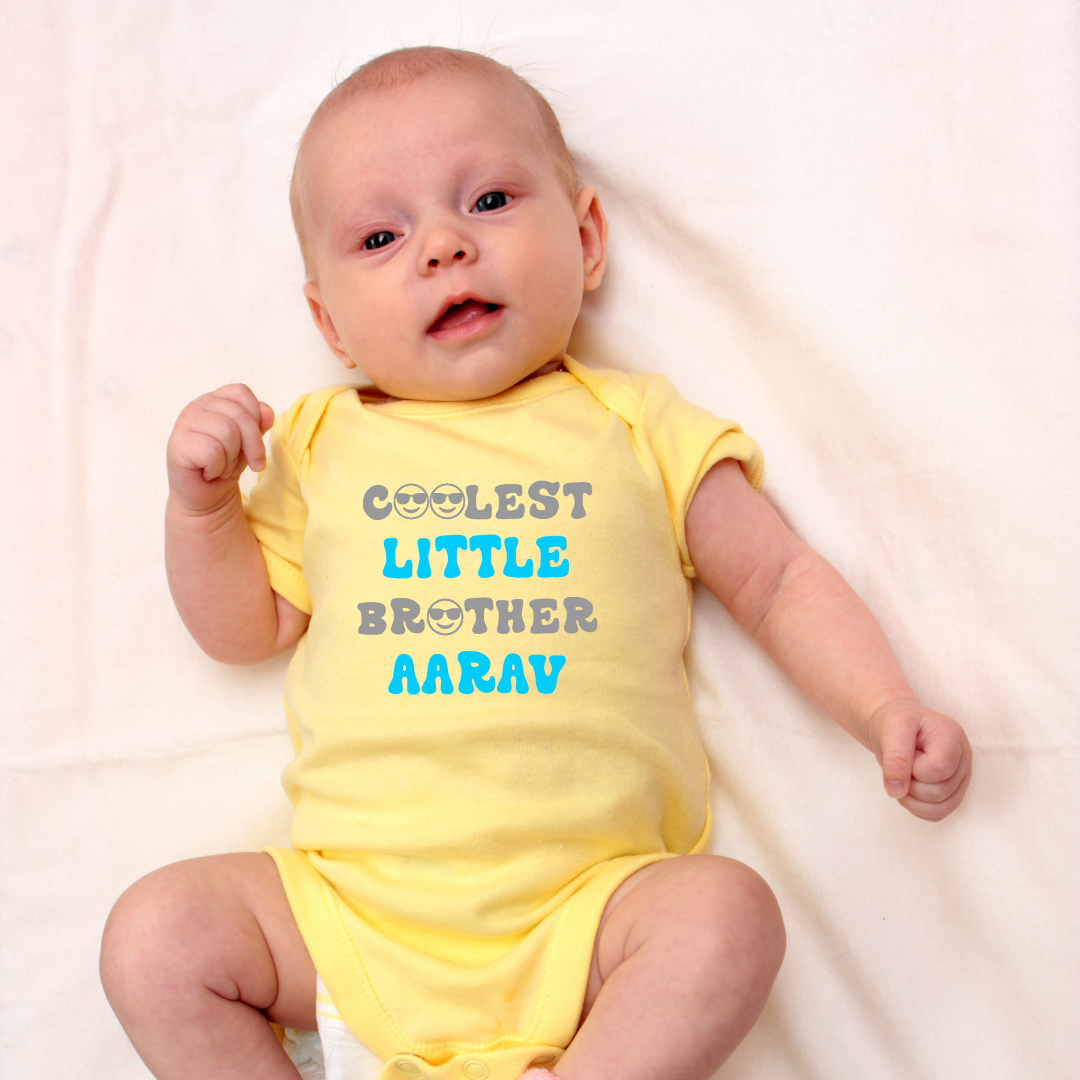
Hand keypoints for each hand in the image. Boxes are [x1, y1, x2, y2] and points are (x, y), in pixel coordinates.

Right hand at [167, 385, 273, 512]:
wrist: (206, 498)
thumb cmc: (226, 465)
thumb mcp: (249, 442)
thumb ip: (258, 424)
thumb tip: (266, 412)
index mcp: (214, 400)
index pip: (242, 393)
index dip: (256, 419)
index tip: (253, 444)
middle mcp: (197, 407)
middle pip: (240, 415)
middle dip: (251, 445)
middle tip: (241, 462)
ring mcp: (184, 424)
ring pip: (227, 432)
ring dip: (231, 458)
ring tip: (221, 466)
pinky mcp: (177, 445)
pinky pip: (212, 451)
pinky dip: (217, 467)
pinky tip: (208, 472)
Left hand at [866, 700, 972, 819]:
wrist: (895, 727)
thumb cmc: (895, 723)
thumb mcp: (890, 730)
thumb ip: (895, 758)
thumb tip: (896, 791)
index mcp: (952, 736)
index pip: (940, 768)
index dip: (914, 770)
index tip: (905, 754)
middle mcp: (963, 758)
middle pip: (941, 792)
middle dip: (911, 784)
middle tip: (901, 765)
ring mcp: (961, 777)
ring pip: (942, 808)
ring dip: (912, 800)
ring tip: (902, 778)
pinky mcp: (953, 792)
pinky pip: (938, 814)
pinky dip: (917, 807)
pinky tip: (908, 789)